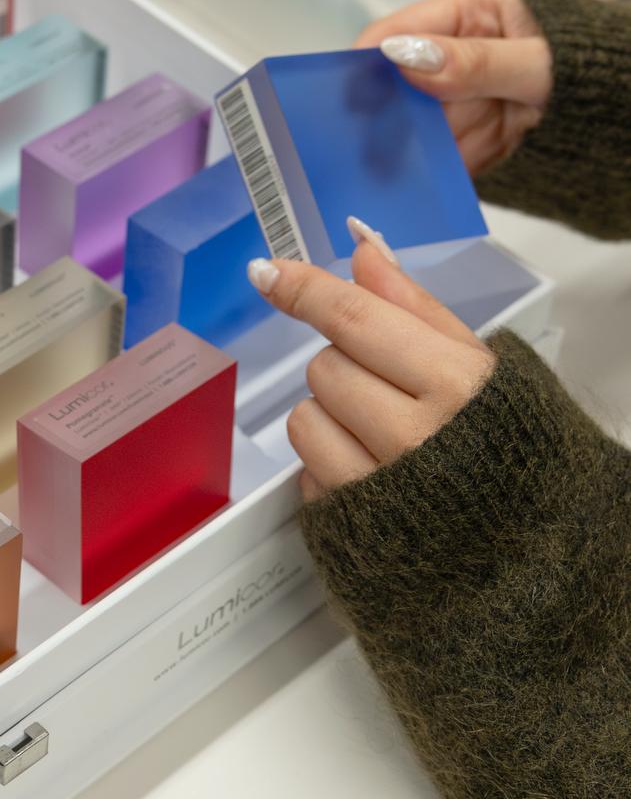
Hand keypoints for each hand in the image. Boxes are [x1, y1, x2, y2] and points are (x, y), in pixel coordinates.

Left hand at [246, 223, 495, 501]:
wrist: (530, 547)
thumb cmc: (506, 445)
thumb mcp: (479, 368)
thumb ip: (415, 308)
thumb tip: (362, 251)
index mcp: (457, 385)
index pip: (357, 320)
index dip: (305, 290)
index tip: (267, 272)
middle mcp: (416, 436)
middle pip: (325, 367)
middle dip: (347, 370)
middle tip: (392, 392)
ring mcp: (379, 487)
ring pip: (305, 418)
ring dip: (331, 418)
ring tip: (382, 436)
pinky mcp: (350, 526)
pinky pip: (305, 470)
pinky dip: (329, 464)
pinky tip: (374, 473)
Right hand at [356, 0, 551, 175]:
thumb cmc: (601, 67)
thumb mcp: (542, 61)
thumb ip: (475, 63)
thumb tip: (405, 60)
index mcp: (472, 14)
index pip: (398, 32)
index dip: (366, 63)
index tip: (342, 99)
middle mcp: (459, 56)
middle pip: (400, 89)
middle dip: (384, 120)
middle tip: (359, 152)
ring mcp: (464, 101)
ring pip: (416, 130)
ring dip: (405, 155)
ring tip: (382, 177)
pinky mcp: (474, 140)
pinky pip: (440, 158)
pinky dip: (430, 175)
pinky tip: (415, 188)